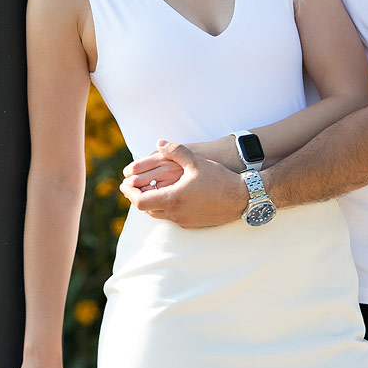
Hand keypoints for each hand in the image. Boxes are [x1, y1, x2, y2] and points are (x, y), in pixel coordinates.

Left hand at [120, 140, 247, 228]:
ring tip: (146, 190)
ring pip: (157, 214)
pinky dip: (162, 207)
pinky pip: (170, 217)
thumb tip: (159, 143)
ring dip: (149, 203)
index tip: (125, 183)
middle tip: (131, 186)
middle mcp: (176, 213)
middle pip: (146, 209)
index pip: (140, 200)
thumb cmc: (219, 178)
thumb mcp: (196, 161)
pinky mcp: (192, 224)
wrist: (242, 198)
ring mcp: (184, 221)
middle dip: (136, 196)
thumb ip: (176, 151)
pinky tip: (166, 196)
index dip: (129, 192)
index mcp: (173, 198)